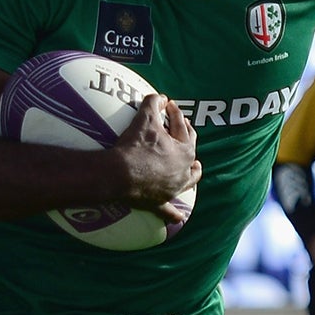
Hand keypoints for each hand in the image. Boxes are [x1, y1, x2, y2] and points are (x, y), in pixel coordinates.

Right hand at [110, 93, 200, 222]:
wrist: (119, 175)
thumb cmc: (134, 146)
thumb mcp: (145, 119)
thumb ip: (153, 103)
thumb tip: (159, 96)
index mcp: (185, 150)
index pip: (182, 127)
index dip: (175, 113)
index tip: (169, 106)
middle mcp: (183, 171)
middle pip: (191, 154)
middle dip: (188, 140)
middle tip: (183, 130)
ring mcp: (173, 188)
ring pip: (189, 181)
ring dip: (192, 175)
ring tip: (196, 169)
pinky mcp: (159, 202)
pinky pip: (168, 210)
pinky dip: (173, 214)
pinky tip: (179, 218)